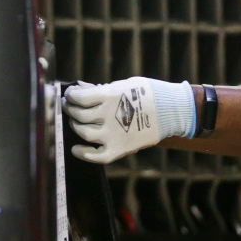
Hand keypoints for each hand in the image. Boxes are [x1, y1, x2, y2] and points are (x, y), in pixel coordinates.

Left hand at [64, 77, 196, 163]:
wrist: (171, 110)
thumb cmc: (147, 94)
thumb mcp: (123, 84)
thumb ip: (101, 89)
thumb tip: (80, 89)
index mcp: (109, 96)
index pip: (78, 97)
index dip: (70, 96)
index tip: (69, 95)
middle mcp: (108, 116)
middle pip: (78, 115)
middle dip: (70, 109)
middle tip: (69, 107)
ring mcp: (113, 134)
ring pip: (83, 133)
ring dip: (75, 126)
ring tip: (76, 122)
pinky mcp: (119, 149)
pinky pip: (96, 156)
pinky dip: (83, 153)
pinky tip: (76, 148)